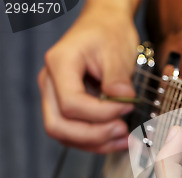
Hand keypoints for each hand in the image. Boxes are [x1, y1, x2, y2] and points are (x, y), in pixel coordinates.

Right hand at [38, 3, 138, 152]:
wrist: (105, 27)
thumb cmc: (108, 34)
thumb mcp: (117, 51)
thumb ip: (118, 78)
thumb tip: (122, 100)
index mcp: (60, 64)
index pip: (72, 104)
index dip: (102, 113)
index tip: (128, 107)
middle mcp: (50, 83)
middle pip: (59, 126)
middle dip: (94, 135)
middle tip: (122, 130)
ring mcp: (55, 97)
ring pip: (65, 135)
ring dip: (96, 143)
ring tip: (125, 139)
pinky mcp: (67, 108)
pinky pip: (75, 134)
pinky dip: (96, 142)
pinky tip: (118, 140)